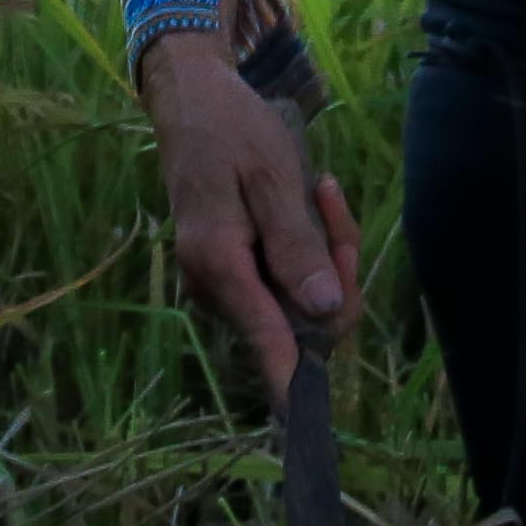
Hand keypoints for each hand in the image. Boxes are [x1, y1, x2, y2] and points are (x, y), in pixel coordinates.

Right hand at [138, 30, 360, 391]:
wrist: (191, 102)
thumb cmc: (231, 130)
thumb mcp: (272, 178)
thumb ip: (296, 245)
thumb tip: (325, 313)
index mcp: (217, 262)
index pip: (264, 336)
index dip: (290, 380)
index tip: (305, 422)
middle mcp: (212, 284)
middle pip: (295, 317)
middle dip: (334, 272)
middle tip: (334, 203)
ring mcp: (220, 281)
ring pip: (295, 300)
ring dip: (325, 256)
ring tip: (323, 192)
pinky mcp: (231, 272)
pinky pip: (284, 282)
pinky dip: (308, 251)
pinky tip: (311, 202)